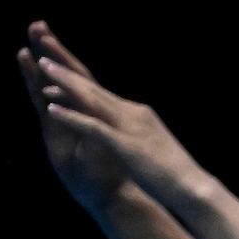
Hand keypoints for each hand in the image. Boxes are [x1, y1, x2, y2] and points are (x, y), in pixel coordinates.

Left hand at [31, 38, 212, 212]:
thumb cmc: (177, 175)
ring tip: (42, 67)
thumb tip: (135, 135)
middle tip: (44, 49)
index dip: (80, 79)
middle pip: (94, 87)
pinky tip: (51, 108)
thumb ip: (140, 136)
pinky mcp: (124, 145)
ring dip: (65, 82)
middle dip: (68, 68)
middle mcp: (133, 114)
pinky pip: (92, 127)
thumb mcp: (155, 148)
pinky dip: (71, 116)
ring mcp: (129, 128)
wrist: (195, 188)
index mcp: (139, 115)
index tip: (59, 65)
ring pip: (91, 99)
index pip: (103, 93)